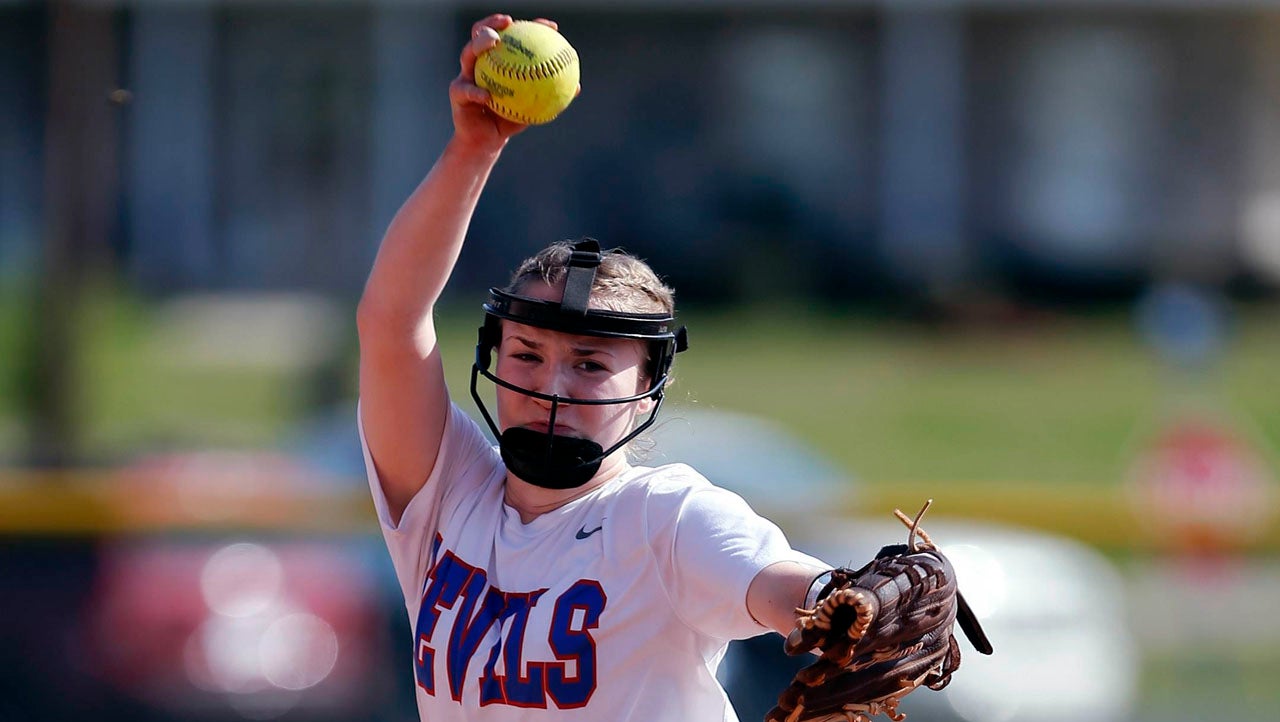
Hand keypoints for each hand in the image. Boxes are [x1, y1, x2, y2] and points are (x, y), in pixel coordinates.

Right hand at [449, 14, 570, 149]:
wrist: (487, 140)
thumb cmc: (510, 119)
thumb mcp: (534, 107)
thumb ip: (551, 95)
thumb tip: (578, 87)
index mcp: (498, 61)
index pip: (513, 38)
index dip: (531, 27)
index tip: (550, 27)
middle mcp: (481, 63)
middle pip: (482, 34)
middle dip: (493, 23)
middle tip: (509, 22)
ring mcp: (466, 75)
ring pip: (468, 53)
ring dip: (479, 44)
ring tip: (493, 42)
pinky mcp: (457, 93)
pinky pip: (465, 90)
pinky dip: (476, 92)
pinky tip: (487, 95)